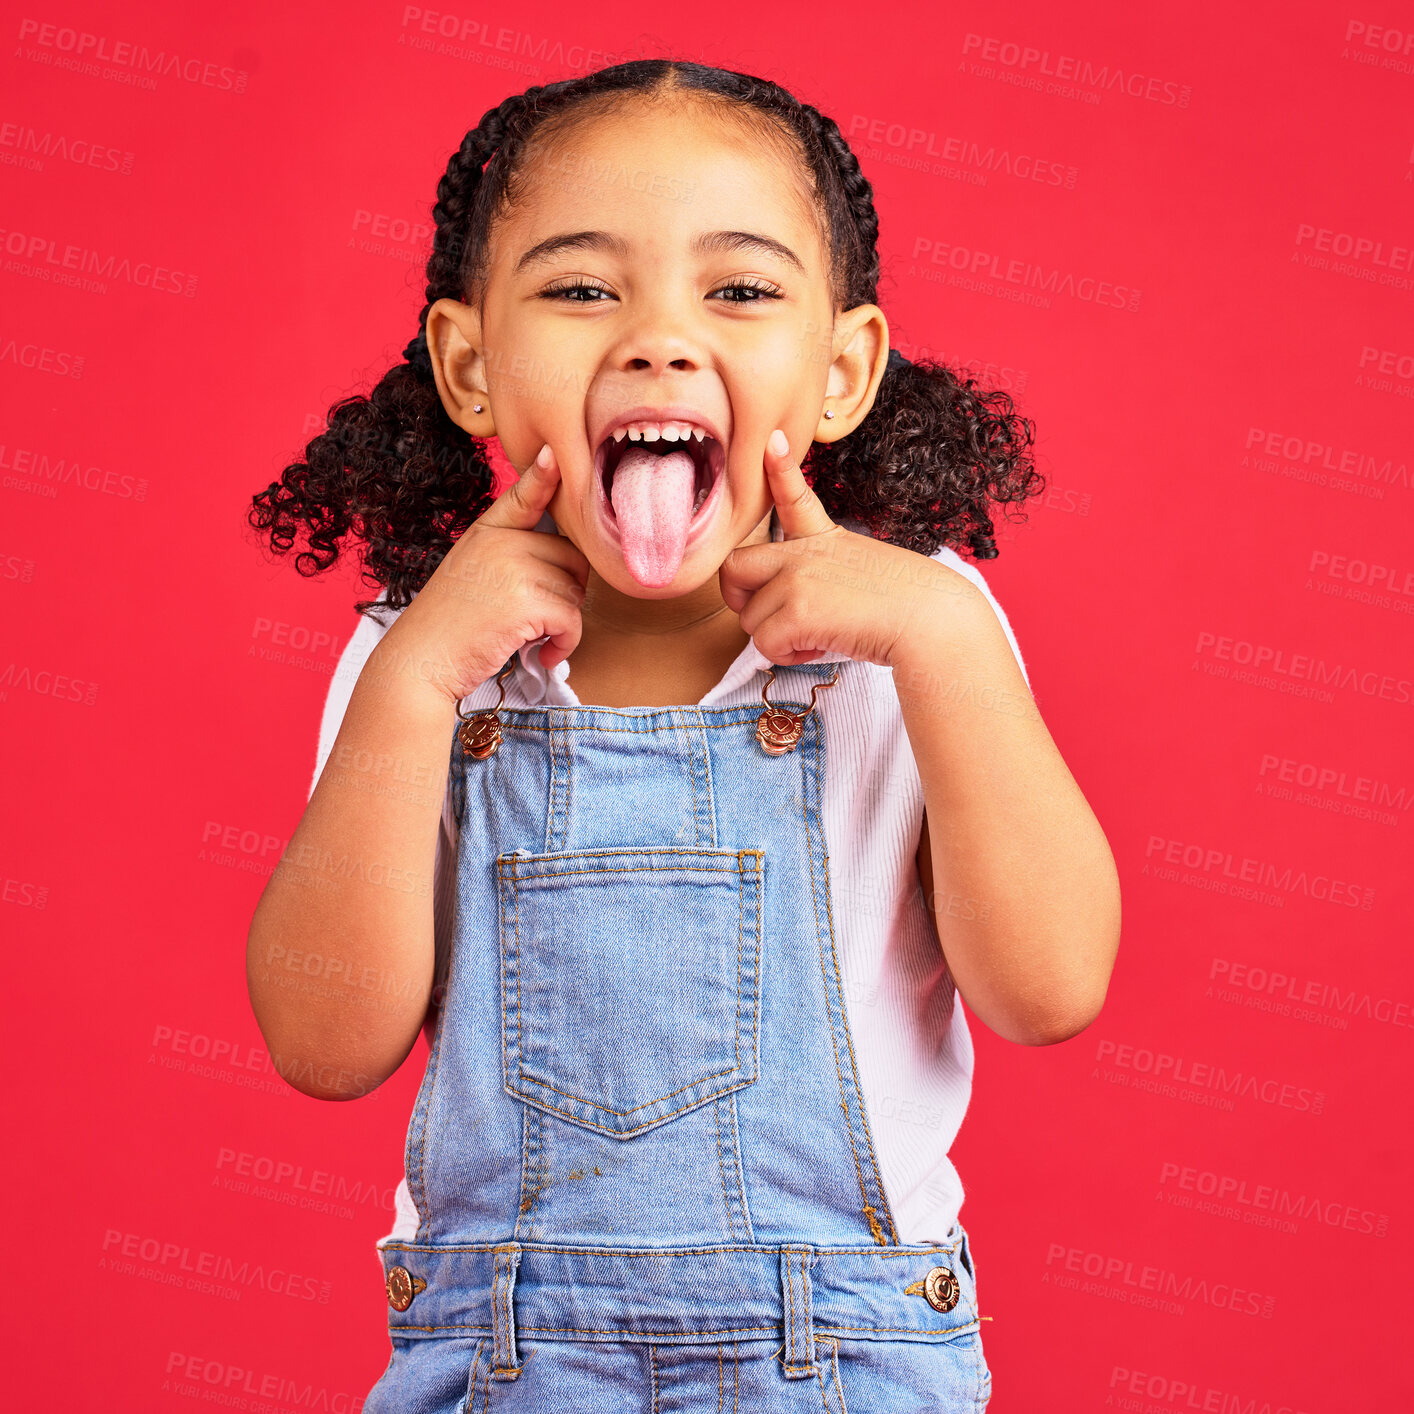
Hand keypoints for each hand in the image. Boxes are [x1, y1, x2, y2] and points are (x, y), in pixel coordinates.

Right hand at [380, 443, 589, 702]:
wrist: (421, 661)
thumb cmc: (449, 626)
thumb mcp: (471, 572)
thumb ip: (508, 554)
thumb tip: (565, 558)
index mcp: (486, 532)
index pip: (522, 497)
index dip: (542, 475)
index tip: (552, 453)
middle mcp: (501, 542)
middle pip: (571, 557)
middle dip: (565, 592)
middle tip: (537, 619)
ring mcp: (514, 568)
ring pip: (576, 591)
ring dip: (564, 624)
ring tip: (534, 639)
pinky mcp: (527, 602)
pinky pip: (572, 620)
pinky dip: (565, 644)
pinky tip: (542, 656)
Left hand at [718, 428, 970, 669]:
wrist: (930, 620)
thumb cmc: (903, 607)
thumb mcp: (859, 570)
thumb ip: (817, 575)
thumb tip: (787, 608)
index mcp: (823, 538)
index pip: (793, 497)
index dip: (778, 469)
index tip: (772, 440)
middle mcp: (802, 552)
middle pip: (734, 569)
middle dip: (743, 599)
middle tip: (776, 616)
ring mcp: (797, 577)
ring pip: (749, 619)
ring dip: (778, 637)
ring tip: (818, 635)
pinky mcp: (797, 610)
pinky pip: (765, 645)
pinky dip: (788, 656)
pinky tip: (819, 647)